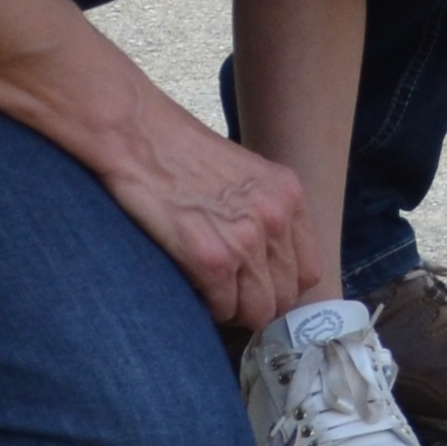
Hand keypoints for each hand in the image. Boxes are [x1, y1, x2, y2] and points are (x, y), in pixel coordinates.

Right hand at [96, 98, 307, 334]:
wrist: (137, 134)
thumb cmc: (181, 153)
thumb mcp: (246, 174)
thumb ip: (266, 212)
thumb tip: (270, 262)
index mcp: (289, 196)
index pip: (309, 272)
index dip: (282, 286)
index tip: (259, 288)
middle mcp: (276, 218)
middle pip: (286, 296)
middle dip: (258, 304)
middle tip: (230, 297)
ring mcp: (245, 240)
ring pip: (257, 310)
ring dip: (233, 310)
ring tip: (210, 293)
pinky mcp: (209, 258)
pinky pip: (222, 307)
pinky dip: (208, 308)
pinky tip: (193, 288)